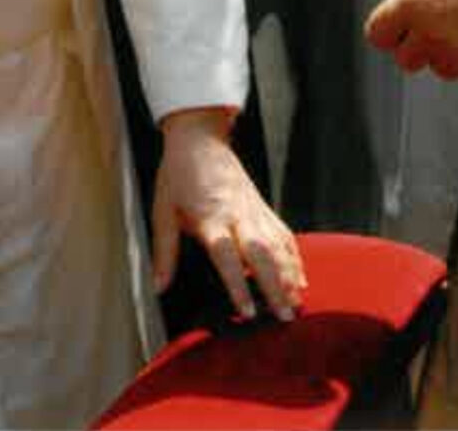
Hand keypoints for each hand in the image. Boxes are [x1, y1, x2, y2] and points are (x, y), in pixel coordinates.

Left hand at [151, 108, 305, 321]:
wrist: (199, 139)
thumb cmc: (178, 176)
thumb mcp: (162, 212)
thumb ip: (164, 252)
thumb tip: (158, 287)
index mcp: (210, 217)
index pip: (227, 257)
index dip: (239, 285)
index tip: (249, 312)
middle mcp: (237, 215)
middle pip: (262, 255)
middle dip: (276, 287)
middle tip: (285, 317)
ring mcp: (254, 210)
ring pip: (278, 246)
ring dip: (290, 276)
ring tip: (297, 304)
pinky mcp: (263, 207)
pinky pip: (283, 235)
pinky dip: (294, 257)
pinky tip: (299, 278)